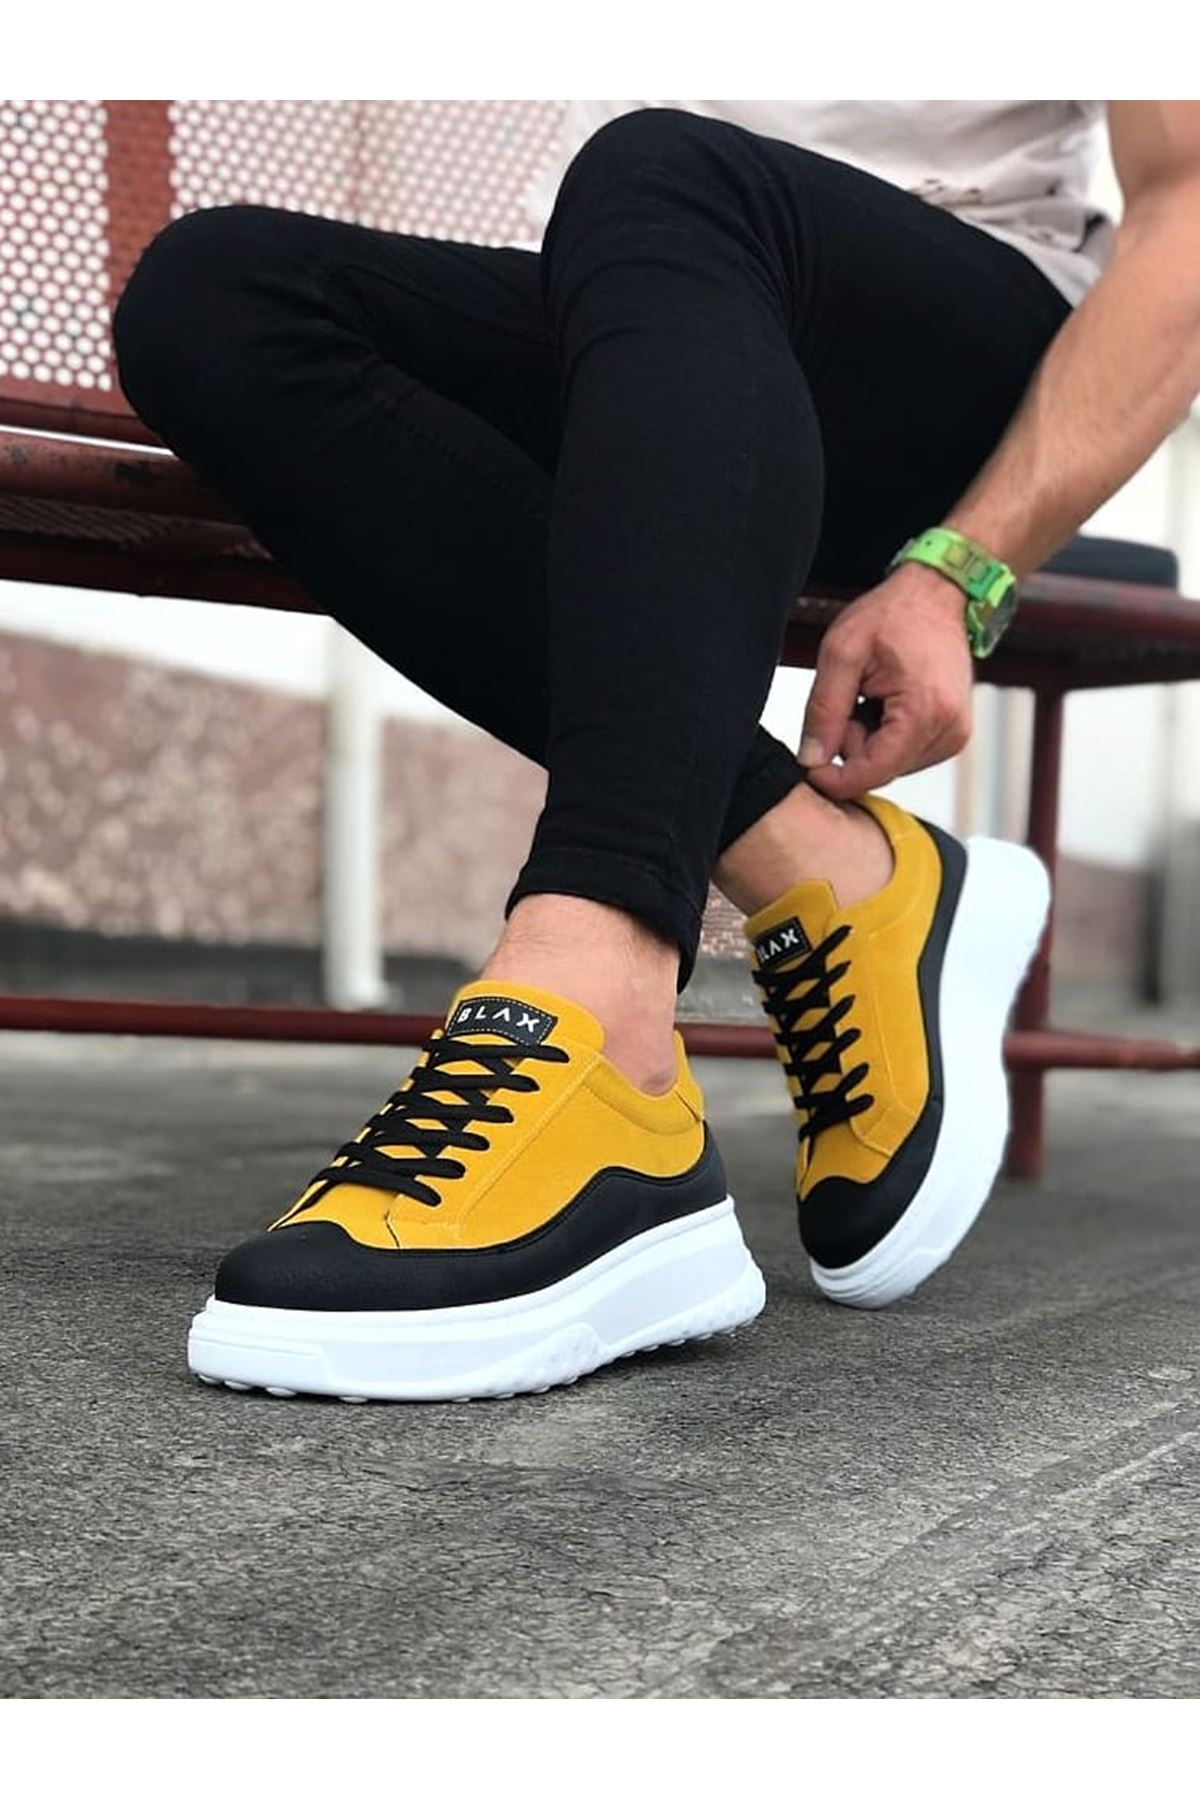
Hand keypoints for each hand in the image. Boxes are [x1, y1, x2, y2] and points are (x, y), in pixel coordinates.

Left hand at [798, 562, 973, 800]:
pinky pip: (906, 753)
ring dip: (869, 739)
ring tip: (872, 695)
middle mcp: (950, 730)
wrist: (936, 594)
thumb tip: (811, 758)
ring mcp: (956, 734)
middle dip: (853, 744)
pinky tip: (887, 701)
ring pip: (891, 765)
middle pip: (880, 770)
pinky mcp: (954, 734)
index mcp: (925, 711)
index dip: (832, 775)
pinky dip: (887, 735)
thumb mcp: (841, 653)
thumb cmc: (894, 614)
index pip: (871, 773)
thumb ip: (823, 711)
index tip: (809, 758)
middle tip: (852, 698)